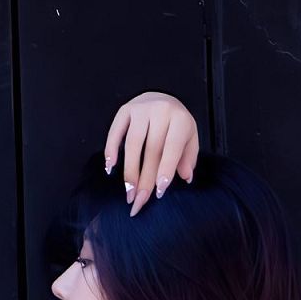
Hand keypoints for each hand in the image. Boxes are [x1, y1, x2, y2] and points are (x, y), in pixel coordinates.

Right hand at [104, 91, 199, 217]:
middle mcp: (160, 111)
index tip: (158, 192)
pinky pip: (115, 131)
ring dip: (129, 170)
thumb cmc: (176, 125)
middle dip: (144, 178)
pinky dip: (111, 149)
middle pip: (151, 150)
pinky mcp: (125, 110)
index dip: (165, 170)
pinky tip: (110, 167)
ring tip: (128, 191)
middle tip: (139, 201)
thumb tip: (186, 177)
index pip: (172, 147)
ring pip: (132, 143)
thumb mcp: (190, 139)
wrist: (162, 98)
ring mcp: (141, 109)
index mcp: (180, 120)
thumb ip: (188, 158)